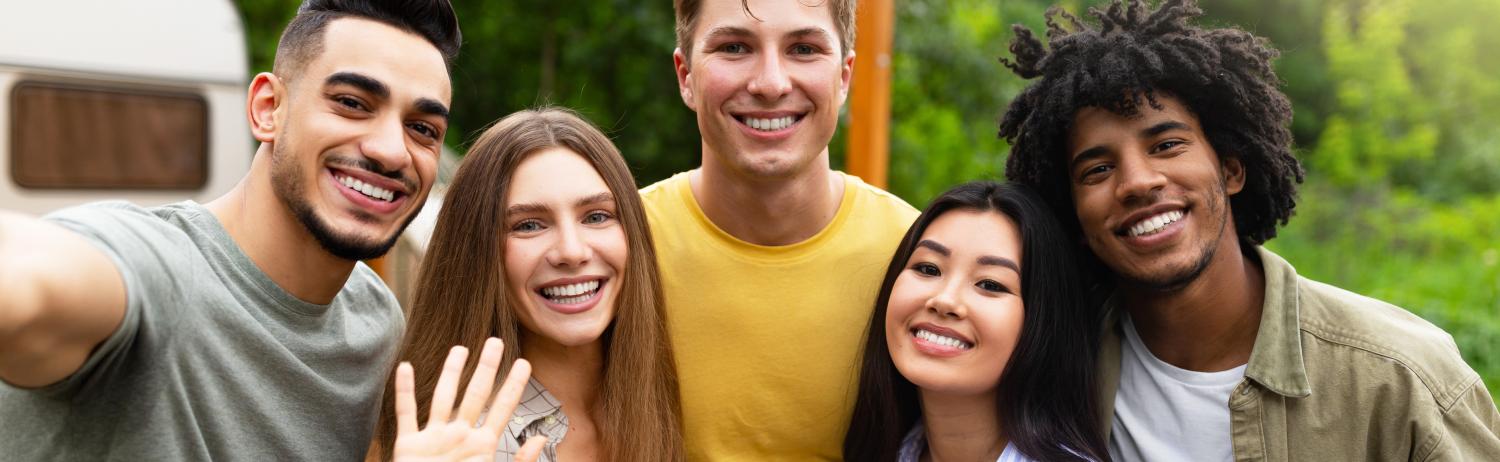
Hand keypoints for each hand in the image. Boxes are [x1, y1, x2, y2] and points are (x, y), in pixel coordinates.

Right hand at [393, 337, 545, 461]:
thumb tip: (541, 439)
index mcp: (482, 446)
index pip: (503, 409)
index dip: (514, 386)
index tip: (525, 363)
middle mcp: (459, 437)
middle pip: (475, 395)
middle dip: (486, 368)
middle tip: (497, 341)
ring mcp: (433, 439)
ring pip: (443, 398)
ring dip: (450, 373)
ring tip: (460, 348)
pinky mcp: (408, 447)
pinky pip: (406, 414)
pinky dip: (404, 391)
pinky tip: (406, 367)